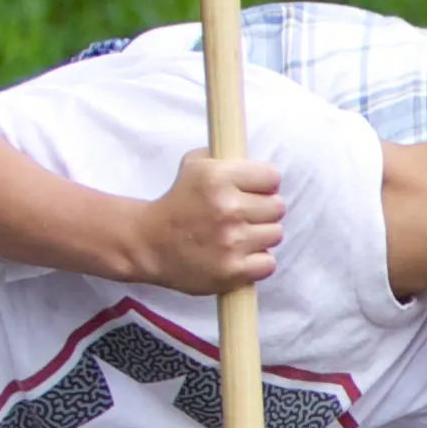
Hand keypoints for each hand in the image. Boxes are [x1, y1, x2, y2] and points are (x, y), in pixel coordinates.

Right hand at [124, 149, 283, 294]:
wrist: (149, 244)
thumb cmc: (178, 202)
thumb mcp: (194, 164)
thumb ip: (227, 156)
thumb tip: (257, 160)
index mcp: (218, 177)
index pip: (272, 176)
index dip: (263, 183)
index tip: (252, 190)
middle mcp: (227, 208)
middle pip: (278, 206)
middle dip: (263, 209)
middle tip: (242, 215)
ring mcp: (231, 242)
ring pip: (275, 234)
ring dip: (260, 235)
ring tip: (238, 235)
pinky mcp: (232, 271)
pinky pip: (268, 263)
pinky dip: (257, 262)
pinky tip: (239, 255)